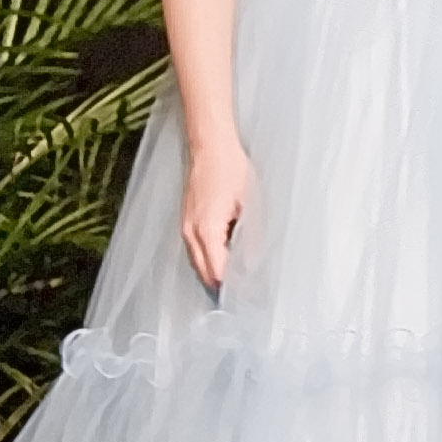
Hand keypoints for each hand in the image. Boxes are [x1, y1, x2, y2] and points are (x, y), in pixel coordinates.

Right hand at [180, 130, 250, 289]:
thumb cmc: (229, 168)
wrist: (211, 147)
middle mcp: (191, 232)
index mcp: (207, 229)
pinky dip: (208, 259)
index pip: (217, 271)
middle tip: (244, 294)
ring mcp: (186, 227)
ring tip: (236, 281)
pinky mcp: (187, 221)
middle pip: (204, 273)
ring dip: (214, 273)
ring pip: (198, 263)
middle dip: (222, 286)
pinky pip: (195, 250)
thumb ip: (252, 235)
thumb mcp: (250, 203)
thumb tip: (255, 260)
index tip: (248, 293)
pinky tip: (223, 259)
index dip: (233, 286)